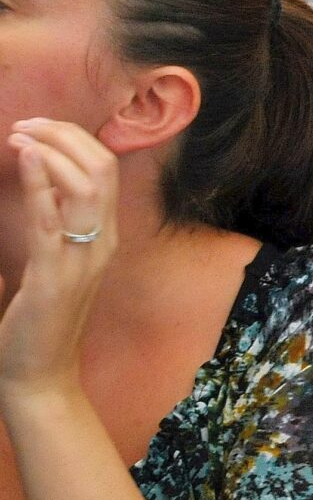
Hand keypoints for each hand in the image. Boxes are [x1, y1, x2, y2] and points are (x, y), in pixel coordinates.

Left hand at [0, 120, 116, 398]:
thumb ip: (50, 225)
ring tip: (20, 135)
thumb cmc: (38, 323)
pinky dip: (40, 182)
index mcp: (103, 238)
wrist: (39, 376)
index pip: (104, 170)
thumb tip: (35, 184)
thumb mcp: (50, 264)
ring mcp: (82, 259)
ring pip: (85, 185)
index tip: (37, 127)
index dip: (74, 139)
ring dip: (51, 151)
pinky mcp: (54, 276)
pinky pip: (52, 220)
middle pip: (101, 168)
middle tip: (26, 123)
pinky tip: (25, 157)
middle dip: (65, 135)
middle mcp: (102, 243)